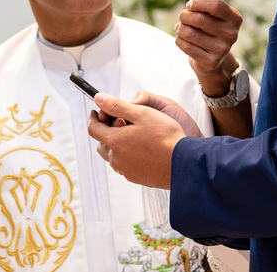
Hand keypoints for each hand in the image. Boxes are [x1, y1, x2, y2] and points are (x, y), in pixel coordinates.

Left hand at [86, 91, 200, 188]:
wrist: (182, 164)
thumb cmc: (165, 137)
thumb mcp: (141, 113)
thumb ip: (117, 105)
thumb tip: (99, 98)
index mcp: (115, 141)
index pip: (93, 129)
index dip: (94, 118)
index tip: (97, 112)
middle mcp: (117, 158)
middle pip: (102, 143)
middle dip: (105, 131)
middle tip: (116, 121)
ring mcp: (126, 170)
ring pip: (113, 156)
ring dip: (116, 144)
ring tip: (130, 135)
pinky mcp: (136, 178)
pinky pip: (125, 165)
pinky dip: (126, 156)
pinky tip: (140, 149)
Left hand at [176, 0, 241, 95]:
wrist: (214, 58)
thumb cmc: (210, 30)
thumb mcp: (214, 16)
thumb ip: (205, 7)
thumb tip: (191, 6)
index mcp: (235, 19)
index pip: (215, 5)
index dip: (198, 3)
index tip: (190, 5)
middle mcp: (231, 34)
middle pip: (199, 19)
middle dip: (184, 16)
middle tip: (183, 17)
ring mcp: (222, 49)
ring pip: (189, 33)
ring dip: (180, 28)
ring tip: (181, 29)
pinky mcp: (211, 61)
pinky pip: (186, 46)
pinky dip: (180, 40)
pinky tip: (184, 40)